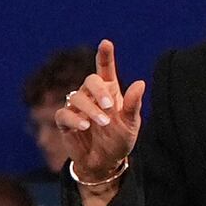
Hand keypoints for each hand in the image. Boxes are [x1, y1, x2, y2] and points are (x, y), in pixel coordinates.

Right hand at [55, 39, 145, 181]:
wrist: (105, 163)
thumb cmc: (119, 140)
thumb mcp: (131, 125)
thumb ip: (133, 105)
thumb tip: (140, 83)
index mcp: (109, 92)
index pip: (105, 69)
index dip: (105, 55)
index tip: (106, 43)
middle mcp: (92, 96)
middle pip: (90, 80)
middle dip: (98, 90)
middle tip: (109, 107)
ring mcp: (77, 108)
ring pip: (77, 97)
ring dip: (90, 109)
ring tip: (103, 123)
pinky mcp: (66, 122)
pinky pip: (64, 114)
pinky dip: (74, 118)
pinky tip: (85, 125)